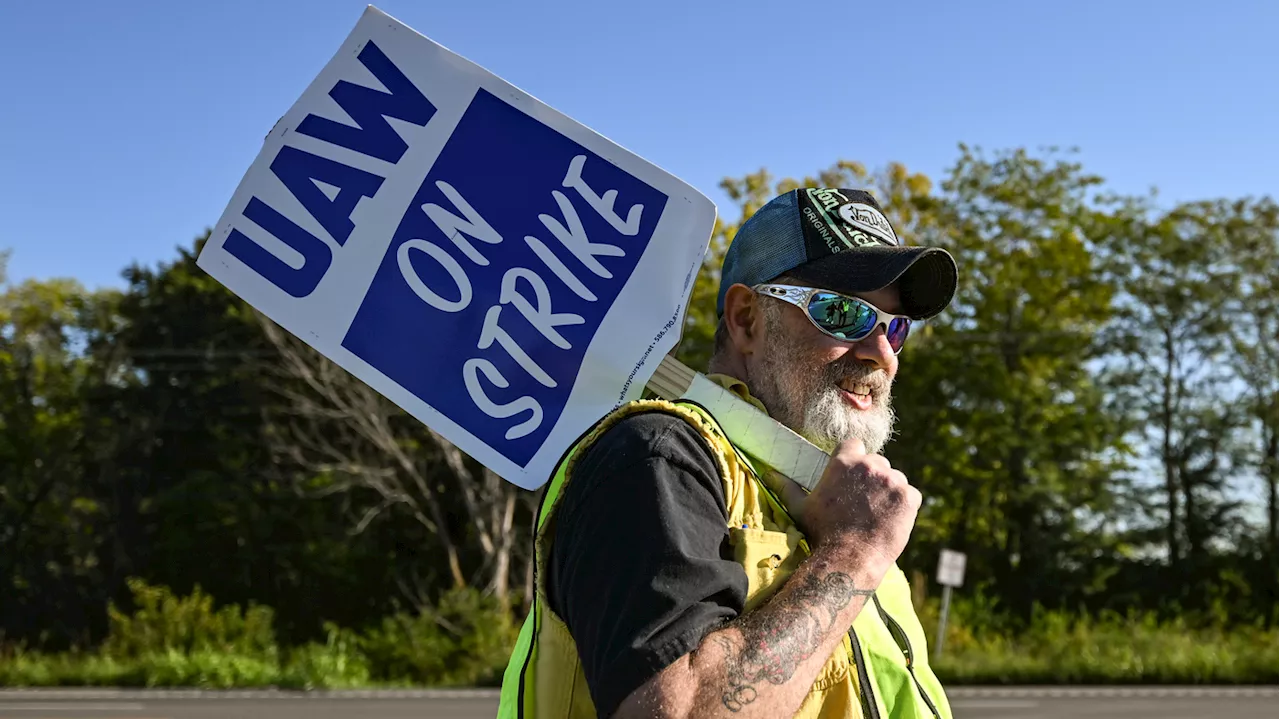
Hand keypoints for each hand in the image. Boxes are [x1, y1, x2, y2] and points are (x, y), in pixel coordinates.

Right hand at [780, 438, 920, 573]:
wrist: (849, 559)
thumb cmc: (822, 533)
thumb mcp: (800, 507)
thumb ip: (787, 486)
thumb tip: (768, 473)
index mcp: (844, 460)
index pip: (854, 445)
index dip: (853, 460)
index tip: (851, 478)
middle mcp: (871, 465)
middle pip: (877, 462)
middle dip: (872, 478)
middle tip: (863, 502)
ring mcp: (893, 480)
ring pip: (895, 479)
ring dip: (888, 491)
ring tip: (876, 514)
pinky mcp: (910, 497)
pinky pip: (911, 495)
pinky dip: (904, 506)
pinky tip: (889, 521)